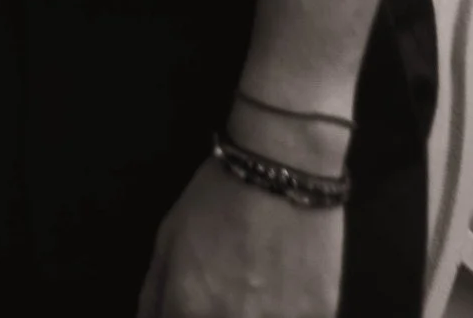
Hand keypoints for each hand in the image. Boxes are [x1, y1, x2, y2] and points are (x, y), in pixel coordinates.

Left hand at [136, 157, 342, 317]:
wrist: (282, 168)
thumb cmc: (218, 197)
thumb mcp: (169, 239)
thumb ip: (154, 298)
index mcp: (188, 309)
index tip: (196, 311)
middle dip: (219, 316)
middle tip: (231, 296)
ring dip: (255, 315)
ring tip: (256, 290)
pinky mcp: (318, 316)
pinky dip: (287, 315)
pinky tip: (284, 294)